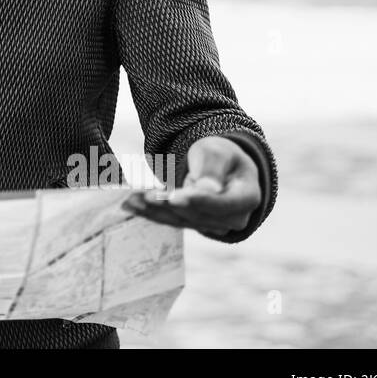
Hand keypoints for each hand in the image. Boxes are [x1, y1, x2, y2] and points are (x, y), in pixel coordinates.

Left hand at [122, 136, 260, 237]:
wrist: (218, 165)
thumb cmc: (221, 154)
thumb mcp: (218, 152)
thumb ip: (213, 167)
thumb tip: (207, 189)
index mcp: (247, 197)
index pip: (222, 204)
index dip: (198, 201)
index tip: (174, 196)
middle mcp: (234, 218)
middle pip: (197, 214)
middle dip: (168, 205)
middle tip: (143, 195)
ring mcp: (213, 225)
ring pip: (180, 220)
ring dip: (153, 210)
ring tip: (130, 199)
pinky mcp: (193, 224)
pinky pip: (170, 220)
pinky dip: (149, 213)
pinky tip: (129, 205)